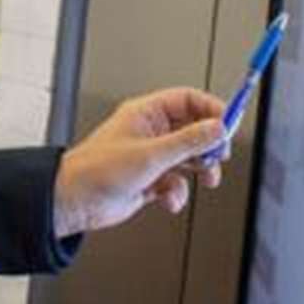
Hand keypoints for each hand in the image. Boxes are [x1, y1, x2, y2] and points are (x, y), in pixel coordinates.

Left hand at [55, 87, 229, 235]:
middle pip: (194, 129)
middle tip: (219, 156)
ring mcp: (150, 156)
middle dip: (209, 145)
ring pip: (189, 158)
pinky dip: (178, 192)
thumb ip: (188, 141)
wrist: (74, 203)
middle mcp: (149, 132)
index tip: (229, 123)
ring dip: (199, 171)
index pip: (188, 100)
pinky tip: (169, 198)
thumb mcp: (151, 154)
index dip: (211, 109)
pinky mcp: (150, 180)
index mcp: (145, 114)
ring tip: (207, 178)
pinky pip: (177, 182)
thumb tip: (216, 129)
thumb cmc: (96, 171)